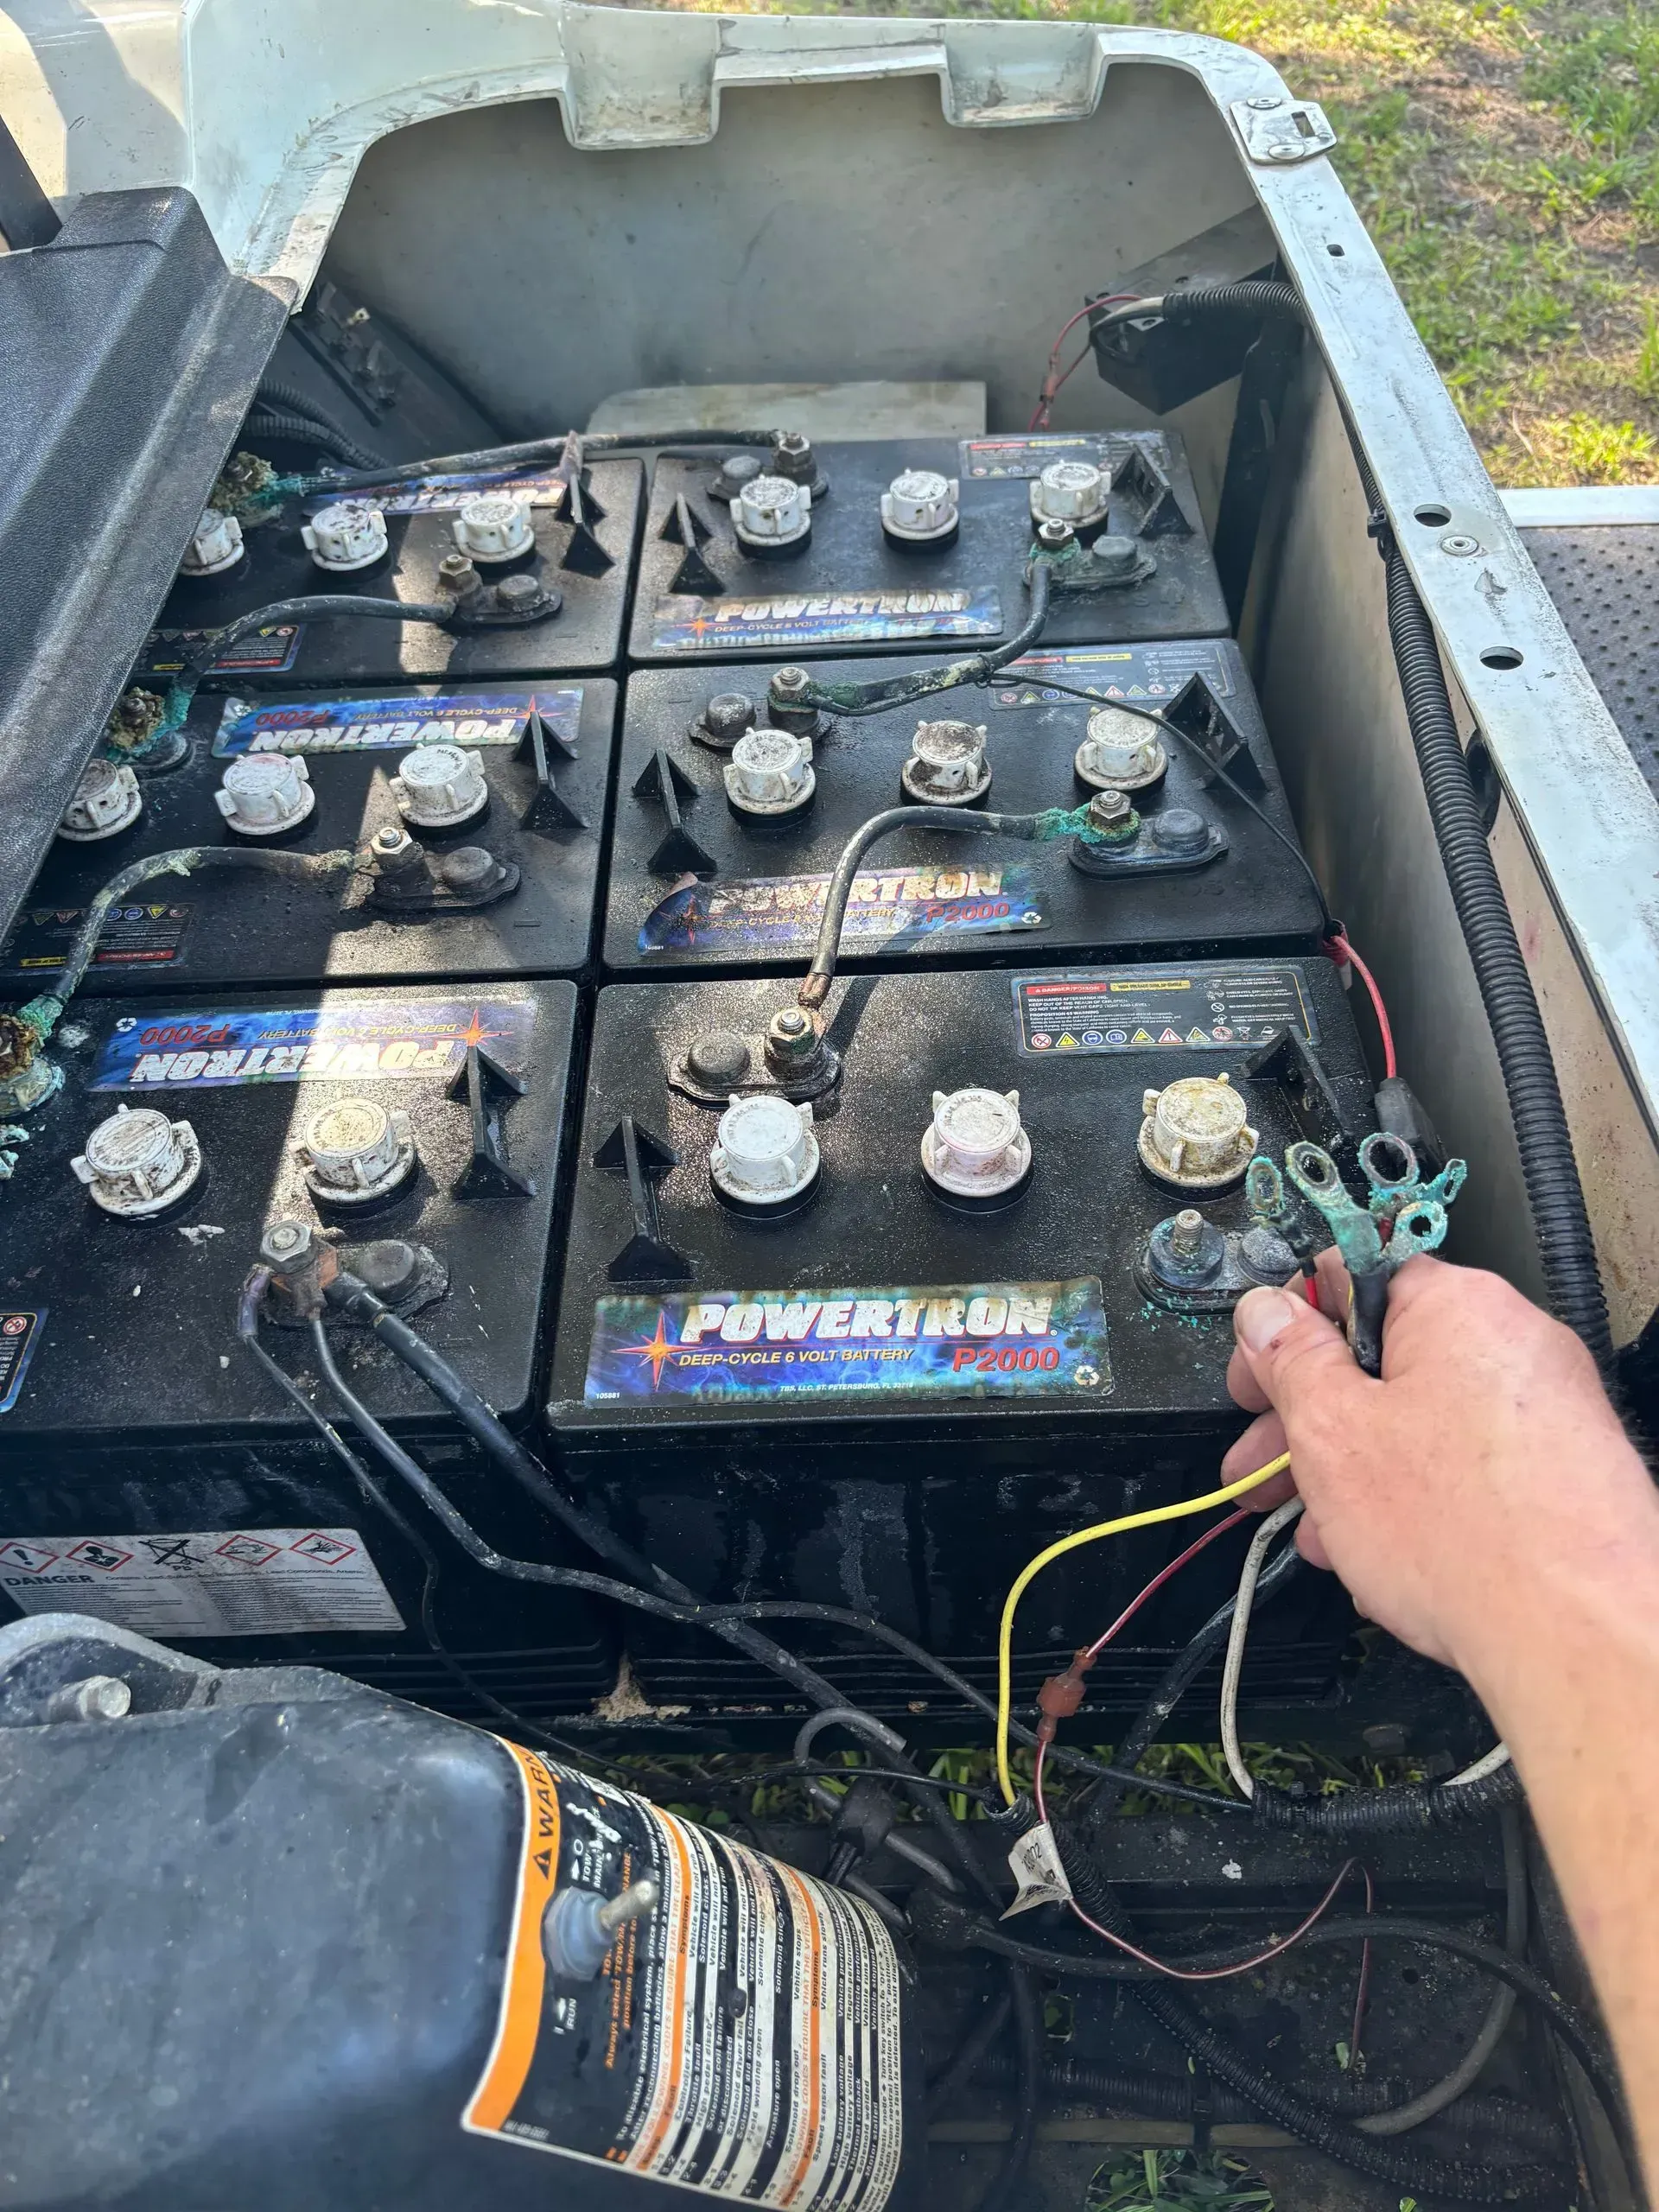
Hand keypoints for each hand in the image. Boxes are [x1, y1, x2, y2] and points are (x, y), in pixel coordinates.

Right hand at [1221, 1254, 1653, 1681]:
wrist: (1582, 1639)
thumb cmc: (1470, 1536)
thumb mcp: (1332, 1434)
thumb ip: (1291, 1361)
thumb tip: (1267, 1314)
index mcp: (1457, 1307)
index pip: (1352, 1276)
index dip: (1286, 1325)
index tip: (1256, 1374)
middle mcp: (1514, 1344)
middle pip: (1382, 1361)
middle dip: (1308, 1422)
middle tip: (1261, 1465)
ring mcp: (1547, 1413)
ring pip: (1420, 1424)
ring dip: (1353, 1474)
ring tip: (1316, 1532)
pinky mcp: (1562, 1476)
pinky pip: (1467, 1470)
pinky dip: (1416, 1503)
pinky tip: (1379, 1558)